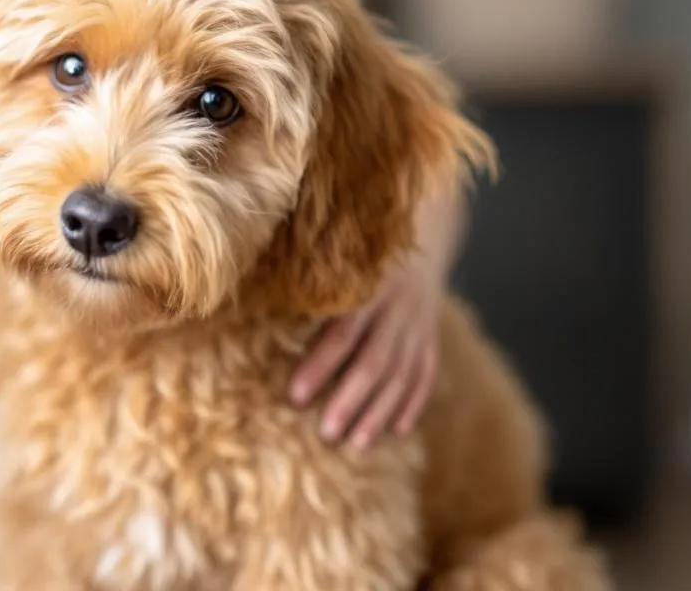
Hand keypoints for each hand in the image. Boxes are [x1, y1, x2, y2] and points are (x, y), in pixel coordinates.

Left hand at [288, 251, 443, 449]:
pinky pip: (426, 375)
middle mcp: (395, 311)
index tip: (294, 396)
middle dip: (350, 401)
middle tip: (326, 433)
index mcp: (364, 292)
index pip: (341, 334)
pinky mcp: (432, 340)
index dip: (318, 366)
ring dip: (379, 412)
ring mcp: (418, 327)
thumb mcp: (336, 274)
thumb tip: (258, 328)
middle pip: (374, 362)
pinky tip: (398, 430)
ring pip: (401, 376)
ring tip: (357, 443)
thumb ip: (310, 299)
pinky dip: (413, 404)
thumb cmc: (356, 268)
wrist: (420, 247)